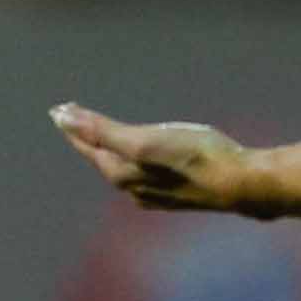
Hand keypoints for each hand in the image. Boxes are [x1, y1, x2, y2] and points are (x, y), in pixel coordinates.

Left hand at [53, 102, 266, 214]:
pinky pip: (142, 172)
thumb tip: (62, 118)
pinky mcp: (177, 191)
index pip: (89, 145)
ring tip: (103, 133)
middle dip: (87, 136)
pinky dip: (132, 157)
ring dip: (109, 146)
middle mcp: (133, 188)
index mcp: (121, 174)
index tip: (59, 108)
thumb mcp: (143, 141)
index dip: (73, 125)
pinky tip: (140, 159)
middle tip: (75, 114)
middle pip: (102, 157)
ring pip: (122, 166)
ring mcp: (155, 192)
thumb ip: (102, 131)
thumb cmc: (194, 158)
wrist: (241, 184)